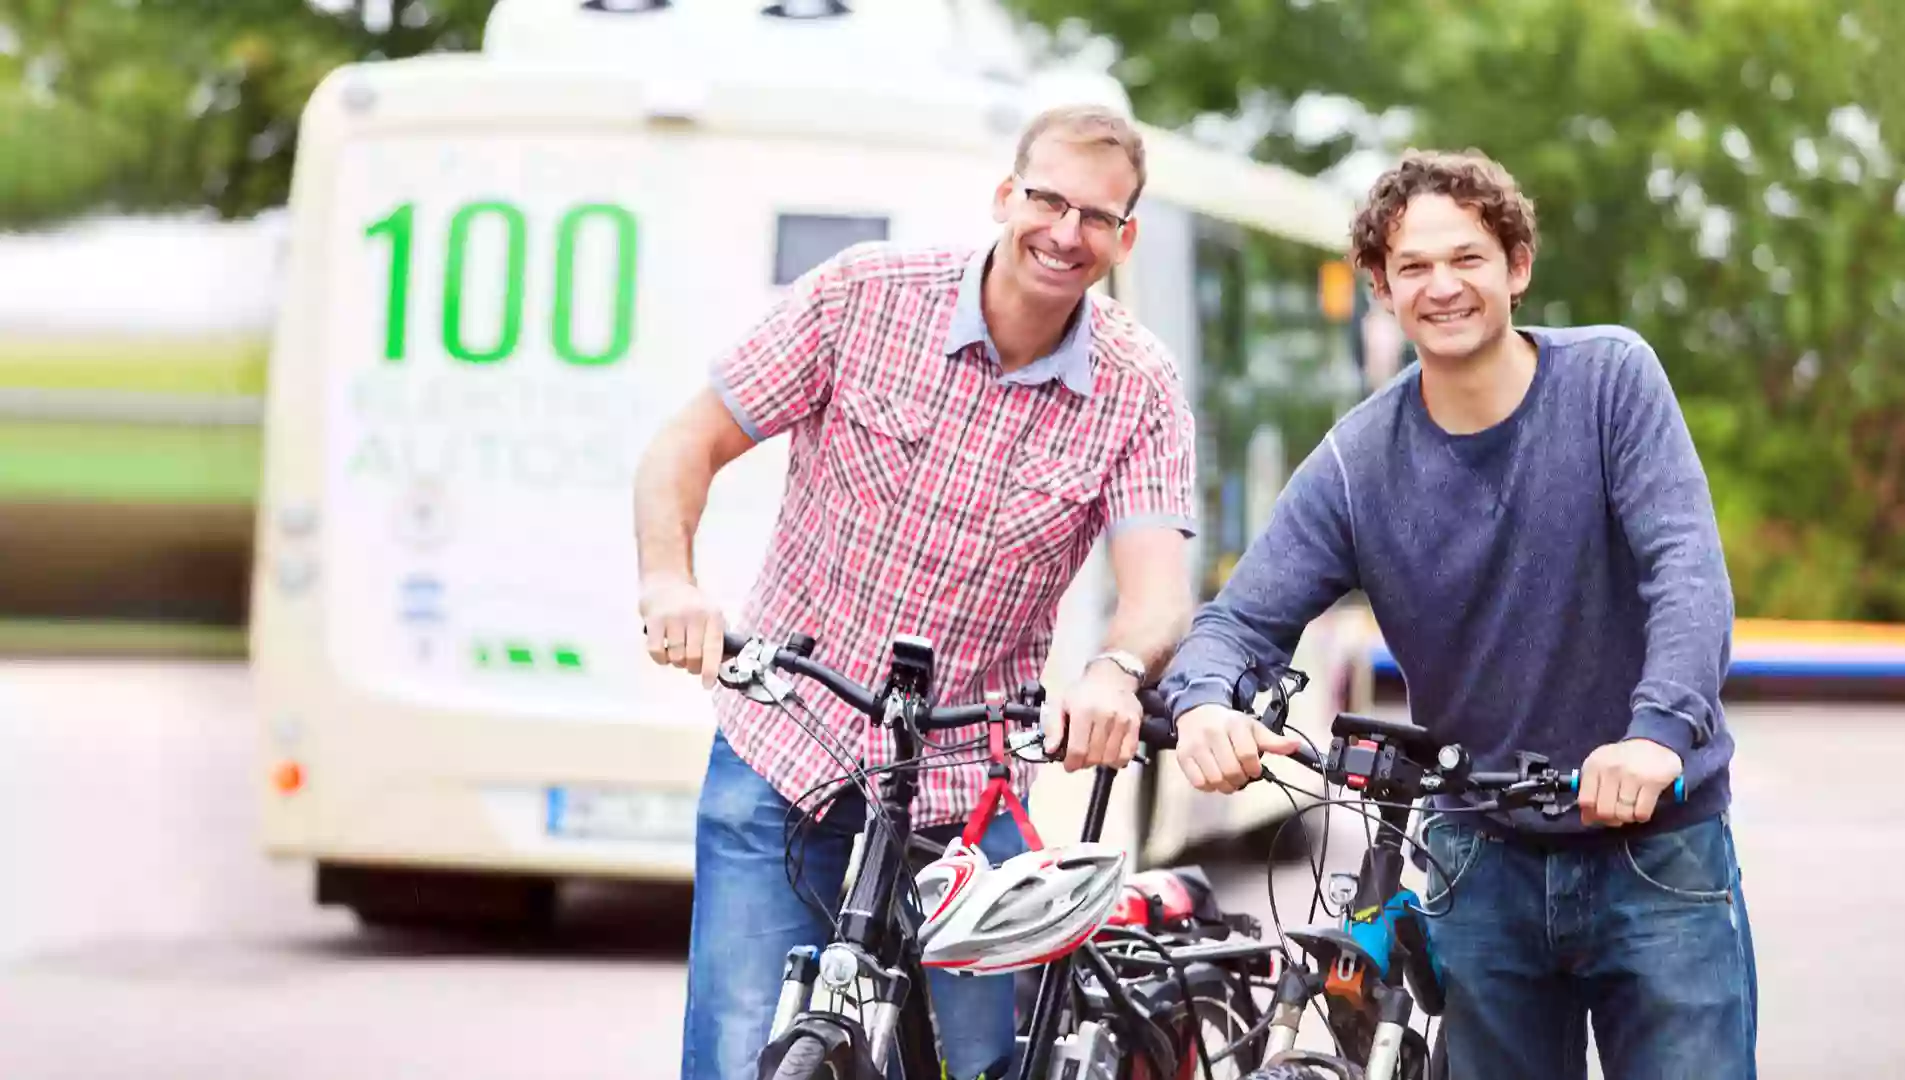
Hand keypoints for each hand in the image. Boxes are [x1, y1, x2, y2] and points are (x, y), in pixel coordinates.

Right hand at [639, 574, 725, 688]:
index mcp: (713, 615)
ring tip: (677, 654)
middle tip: (691, 665)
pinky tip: (664, 652)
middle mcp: (695, 615)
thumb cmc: (691, 604)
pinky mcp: (654, 619)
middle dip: (693, 667)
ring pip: (676, 657)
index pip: (714, 649)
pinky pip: (657, 651)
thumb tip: (722, 665)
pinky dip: (660, 659)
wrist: (665, 580)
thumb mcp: (710, 615)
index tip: (707, 684)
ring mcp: (673, 617)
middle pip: (694, 657)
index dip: (710, 670)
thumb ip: (716, 638)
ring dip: (677, 662)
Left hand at [1044, 662, 1142, 771]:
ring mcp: (1123, 720)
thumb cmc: (1082, 692)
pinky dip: (1118, 760)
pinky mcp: (1136, 724)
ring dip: (1100, 762)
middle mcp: (1105, 715)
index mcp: (1083, 710)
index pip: (1078, 749)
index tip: (1069, 765)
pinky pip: (1128, 754)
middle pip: (1095, 756)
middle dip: (1084, 763)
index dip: (1072, 763)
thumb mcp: (1060, 702)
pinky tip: (1109, 753)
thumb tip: (1050, 750)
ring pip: (1111, 758)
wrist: (1111, 676)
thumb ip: (1053, 726)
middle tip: (1080, 758)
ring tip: (1094, 754)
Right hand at [1173, 704, 1302, 793]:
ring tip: (1228, 779)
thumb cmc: (1228, 724)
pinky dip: (1209, 787)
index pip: (1247, 755)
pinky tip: (1213, 778)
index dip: (1254, 769)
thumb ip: (1273, 741)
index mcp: (1234, 724)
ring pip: (1215, 779)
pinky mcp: (1183, 756)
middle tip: (1241, 776)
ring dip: (1225, 786)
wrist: (1197, 712)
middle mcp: (1212, 733)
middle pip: (1231, 770)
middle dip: (1240, 780)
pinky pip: (1198, 783)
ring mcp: (1195, 745)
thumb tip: (1295, 746)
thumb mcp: (1252, 728)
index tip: (1254, 770)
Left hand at [1577, 738, 1683, 825]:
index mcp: (1594, 766)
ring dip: (1628, 818)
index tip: (1600, 814)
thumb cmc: (1622, 760)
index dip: (1593, 814)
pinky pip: (1641, 813)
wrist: (1654, 743)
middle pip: (1605, 811)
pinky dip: (1641, 816)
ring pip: (1623, 814)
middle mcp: (1610, 769)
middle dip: (1611, 819)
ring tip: (1631, 809)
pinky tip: (1642, 808)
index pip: (1586, 801)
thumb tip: (1586, 820)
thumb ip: (1590, 792)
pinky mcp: (1653, 782)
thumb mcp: (1601, 769)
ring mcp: (1632, 775)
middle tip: (1618, 814)